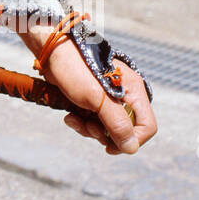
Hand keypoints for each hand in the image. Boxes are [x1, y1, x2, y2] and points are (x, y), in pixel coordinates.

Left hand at [31, 25, 156, 154]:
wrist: (51, 51)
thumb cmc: (75, 68)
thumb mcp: (97, 98)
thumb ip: (117, 123)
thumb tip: (131, 148)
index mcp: (134, 91)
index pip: (147, 126)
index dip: (132, 140)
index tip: (110, 145)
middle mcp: (125, 96)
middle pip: (126, 130)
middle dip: (105, 134)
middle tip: (88, 127)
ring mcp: (109, 98)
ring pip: (108, 128)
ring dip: (89, 129)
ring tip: (74, 119)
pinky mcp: (94, 100)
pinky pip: (94, 121)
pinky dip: (82, 123)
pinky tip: (69, 116)